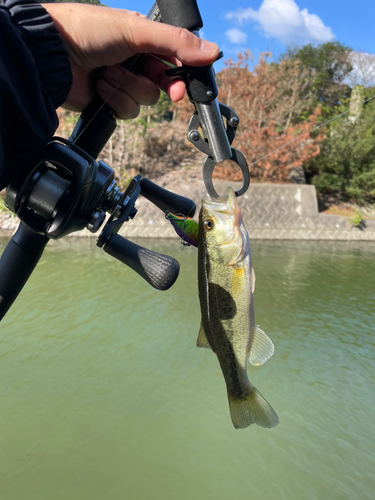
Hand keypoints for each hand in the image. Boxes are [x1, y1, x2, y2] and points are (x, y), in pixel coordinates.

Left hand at [42, 3, 218, 118]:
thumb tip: (212, 51)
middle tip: (158, 85)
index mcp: (143, 40)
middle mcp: (135, 62)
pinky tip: (100, 85)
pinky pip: (127, 111)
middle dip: (155, 84)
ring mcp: (122, 82)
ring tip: (107, 71)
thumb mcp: (136, 30)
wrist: (50, 54)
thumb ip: (175, 42)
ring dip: (127, 87)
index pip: (175, 61)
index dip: (183, 75)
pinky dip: (115, 99)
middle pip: (162, 85)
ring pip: (145, 100)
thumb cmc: (86, 31)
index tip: (183, 84)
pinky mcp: (109, 101)